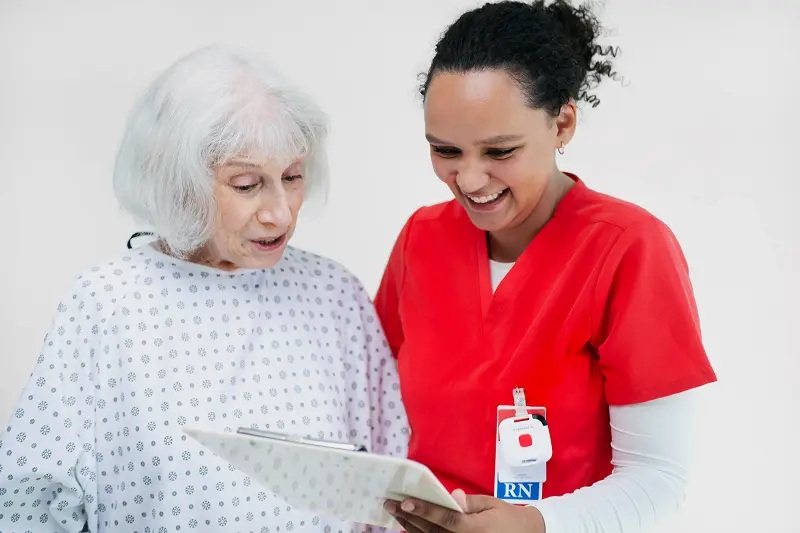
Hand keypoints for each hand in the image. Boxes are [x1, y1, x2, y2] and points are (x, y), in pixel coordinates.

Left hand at [383, 489, 544, 532]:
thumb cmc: (509, 517)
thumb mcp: (492, 505)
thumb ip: (470, 503)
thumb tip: (453, 496)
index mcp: (476, 528)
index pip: (446, 519)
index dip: (425, 511)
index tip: (406, 502)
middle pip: (432, 531)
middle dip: (409, 517)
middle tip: (390, 503)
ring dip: (410, 527)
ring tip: (394, 513)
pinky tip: (408, 527)